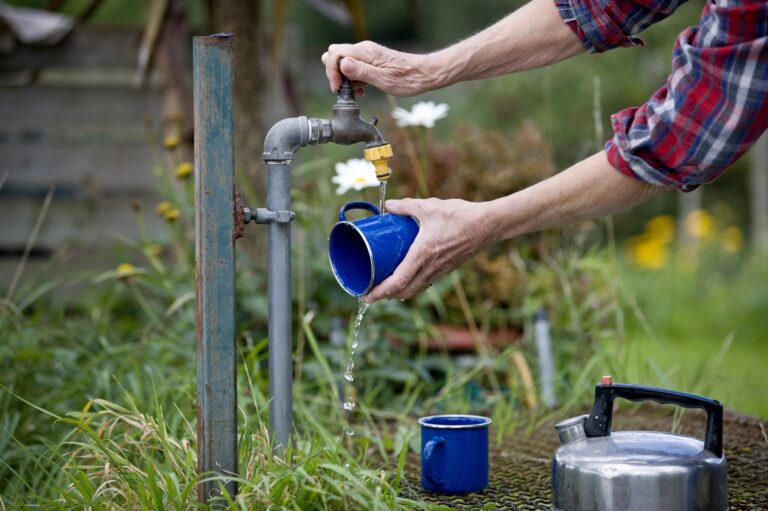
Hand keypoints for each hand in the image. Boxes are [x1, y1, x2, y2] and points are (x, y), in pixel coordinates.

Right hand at [321, 41, 437, 96]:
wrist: (424, 74)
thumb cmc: (408, 79)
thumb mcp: (384, 79)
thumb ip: (362, 71)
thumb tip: (343, 64)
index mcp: (365, 52)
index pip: (335, 54)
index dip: (332, 71)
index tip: (339, 88)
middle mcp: (364, 50)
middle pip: (335, 55)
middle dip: (335, 73)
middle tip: (346, 90)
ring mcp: (367, 55)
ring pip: (344, 62)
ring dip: (345, 78)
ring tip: (358, 92)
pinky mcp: (371, 61)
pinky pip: (354, 67)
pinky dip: (353, 79)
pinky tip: (362, 90)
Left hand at [365, 197, 498, 302]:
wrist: (488, 225)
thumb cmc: (460, 216)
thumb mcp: (429, 207)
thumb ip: (407, 206)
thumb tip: (389, 205)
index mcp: (423, 254)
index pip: (398, 281)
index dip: (380, 292)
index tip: (367, 296)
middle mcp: (431, 266)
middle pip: (404, 291)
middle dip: (386, 296)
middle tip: (371, 294)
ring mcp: (441, 270)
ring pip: (416, 288)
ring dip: (400, 292)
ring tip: (386, 288)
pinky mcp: (448, 268)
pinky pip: (426, 282)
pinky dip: (414, 284)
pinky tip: (409, 278)